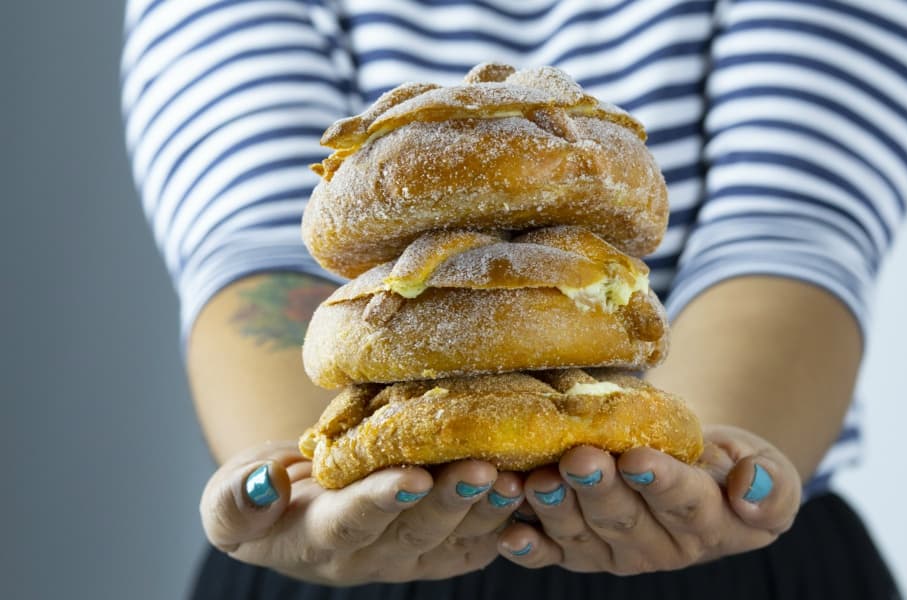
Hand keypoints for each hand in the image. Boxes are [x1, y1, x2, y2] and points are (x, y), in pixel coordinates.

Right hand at [200, 441, 524, 584]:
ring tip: (514, 477)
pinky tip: (528, 497)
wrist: (291, 506)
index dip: (382, 502)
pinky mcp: (434, 548)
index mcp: (319, 540)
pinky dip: (502, 524)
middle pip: (416, 533)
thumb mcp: (228, 499)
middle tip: (483, 468)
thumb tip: (264, 483)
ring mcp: (407, 556)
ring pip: (453, 539)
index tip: (413, 477)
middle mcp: (370, 556)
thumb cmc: (257, 497)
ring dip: (486, 509)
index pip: (352, 523)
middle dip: (451, 501)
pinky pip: (473, 544)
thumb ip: (238, 499)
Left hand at [496, 425, 800, 573]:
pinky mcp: (576, 549)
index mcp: (707, 526)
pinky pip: (549, 553)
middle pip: (623, 520)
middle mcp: (657, 548)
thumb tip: (750, 486)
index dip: (661, 483)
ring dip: (556, 509)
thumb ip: (769, 484)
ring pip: (581, 534)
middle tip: (578, 458)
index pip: (684, 505)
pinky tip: (508, 531)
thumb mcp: (769, 468)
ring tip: (538, 480)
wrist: (695, 474)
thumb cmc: (732, 466)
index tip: (639, 458)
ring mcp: (612, 552)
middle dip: (598, 489)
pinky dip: (527, 546)